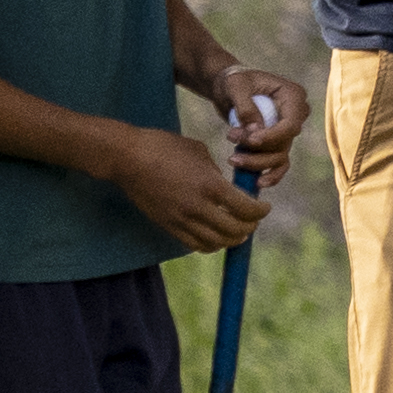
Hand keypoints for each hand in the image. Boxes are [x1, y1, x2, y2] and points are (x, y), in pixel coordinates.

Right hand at [105, 119, 262, 256]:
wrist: (127, 158)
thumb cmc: (163, 147)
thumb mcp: (199, 152)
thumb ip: (217, 173)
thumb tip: (228, 188)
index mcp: (210, 185)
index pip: (246, 209)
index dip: (260, 211)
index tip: (265, 207)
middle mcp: (197, 207)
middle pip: (235, 230)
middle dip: (250, 226)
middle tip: (254, 220)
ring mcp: (181, 220)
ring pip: (216, 243)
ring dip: (232, 239)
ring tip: (238, 231)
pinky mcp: (168, 226)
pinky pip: (195, 245)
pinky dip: (211, 244)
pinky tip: (216, 236)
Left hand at [213, 67, 308, 180]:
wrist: (228, 88)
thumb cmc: (234, 81)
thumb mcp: (236, 86)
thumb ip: (246, 106)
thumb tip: (255, 131)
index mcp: (293, 96)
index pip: (291, 124)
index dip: (272, 136)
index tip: (249, 140)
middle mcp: (296, 115)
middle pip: (285, 143)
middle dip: (258, 150)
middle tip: (232, 148)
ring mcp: (286, 131)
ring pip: (279, 156)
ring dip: (257, 163)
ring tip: (232, 159)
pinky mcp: (276, 143)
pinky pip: (279, 164)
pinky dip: (271, 175)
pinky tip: (257, 183)